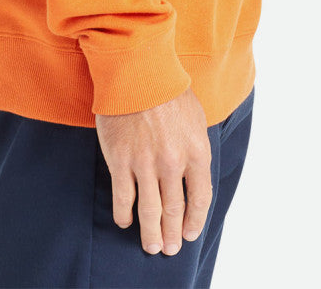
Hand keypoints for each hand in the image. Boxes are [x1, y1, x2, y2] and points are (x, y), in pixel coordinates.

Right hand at [95, 86, 212, 256]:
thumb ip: (195, 148)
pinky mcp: (120, 160)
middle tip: (168, 249)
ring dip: (150, 233)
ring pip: (150, 211)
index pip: (200, 198)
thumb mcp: (195, 118)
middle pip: (174, 210)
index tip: (188, 233)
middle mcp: (173, 162)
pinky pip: (123, 198)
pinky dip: (124, 215)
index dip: (194, 220)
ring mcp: (145, 163)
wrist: (137, 71)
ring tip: (150, 247)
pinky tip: (125, 222)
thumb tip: (195, 173)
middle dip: (172, 234)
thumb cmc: (168, 90)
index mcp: (196, 151)